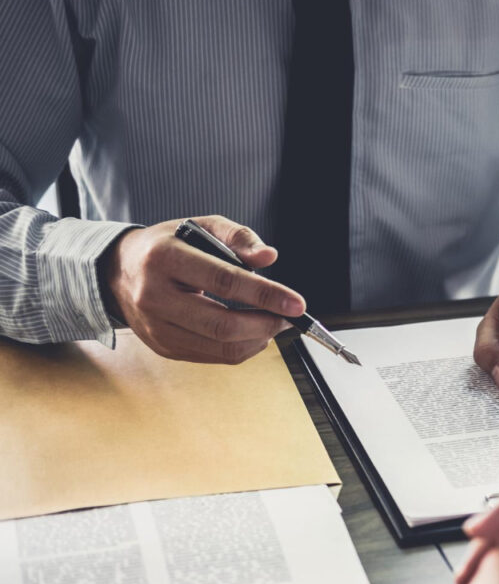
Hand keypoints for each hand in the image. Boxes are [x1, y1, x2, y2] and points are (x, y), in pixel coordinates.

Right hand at [100, 215, 305, 363]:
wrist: (118, 272)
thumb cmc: (168, 246)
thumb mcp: (201, 226)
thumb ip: (238, 237)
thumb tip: (269, 258)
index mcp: (164, 258)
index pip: (224, 281)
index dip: (265, 294)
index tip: (297, 303)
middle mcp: (154, 296)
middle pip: (222, 324)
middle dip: (266, 324)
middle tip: (289, 316)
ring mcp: (156, 327)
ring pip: (220, 347)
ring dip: (259, 339)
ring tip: (274, 323)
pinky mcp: (163, 347)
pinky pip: (213, 357)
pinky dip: (242, 348)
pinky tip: (253, 333)